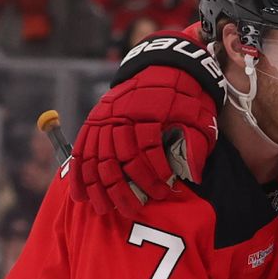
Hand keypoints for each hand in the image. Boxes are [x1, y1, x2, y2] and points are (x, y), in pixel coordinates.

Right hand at [70, 66, 219, 216]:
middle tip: (135, 211)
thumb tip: (192, 177)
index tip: (165, 190)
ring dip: (100, 187)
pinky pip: (80, 150)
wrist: (166, 67)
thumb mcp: (198, 117)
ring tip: (107, 210)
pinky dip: (79, 174)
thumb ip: (196, 145)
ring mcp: (103, 117)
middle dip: (126, 189)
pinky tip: (80, 195)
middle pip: (117, 158)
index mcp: (148, 111)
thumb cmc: (185, 97)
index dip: (155, 173)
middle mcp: (120, 114)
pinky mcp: (94, 120)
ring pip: (96, 158)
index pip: (147, 147)